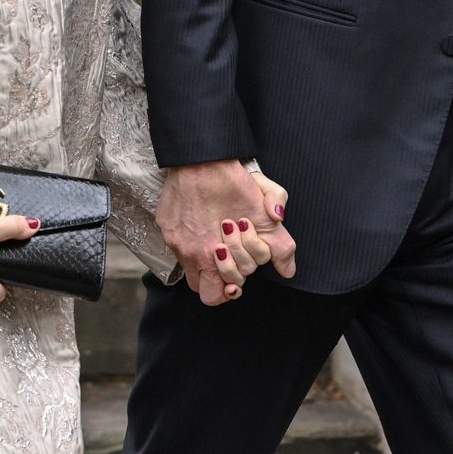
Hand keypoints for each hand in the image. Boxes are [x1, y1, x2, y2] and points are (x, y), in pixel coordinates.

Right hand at [154, 161, 295, 306]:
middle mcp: (187, 251)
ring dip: (205, 257)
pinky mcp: (164, 223)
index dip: (228, 290)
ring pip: (188, 265)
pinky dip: (191, 238)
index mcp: (210, 254)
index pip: (213, 296)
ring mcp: (172, 237)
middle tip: (231, 252)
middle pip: (201, 287)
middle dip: (219, 274)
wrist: (202, 157)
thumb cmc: (233, 184)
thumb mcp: (265, 216)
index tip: (237, 279)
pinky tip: (203, 222)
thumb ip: (280, 246)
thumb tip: (288, 271)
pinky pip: (176, 242)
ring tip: (219, 237)